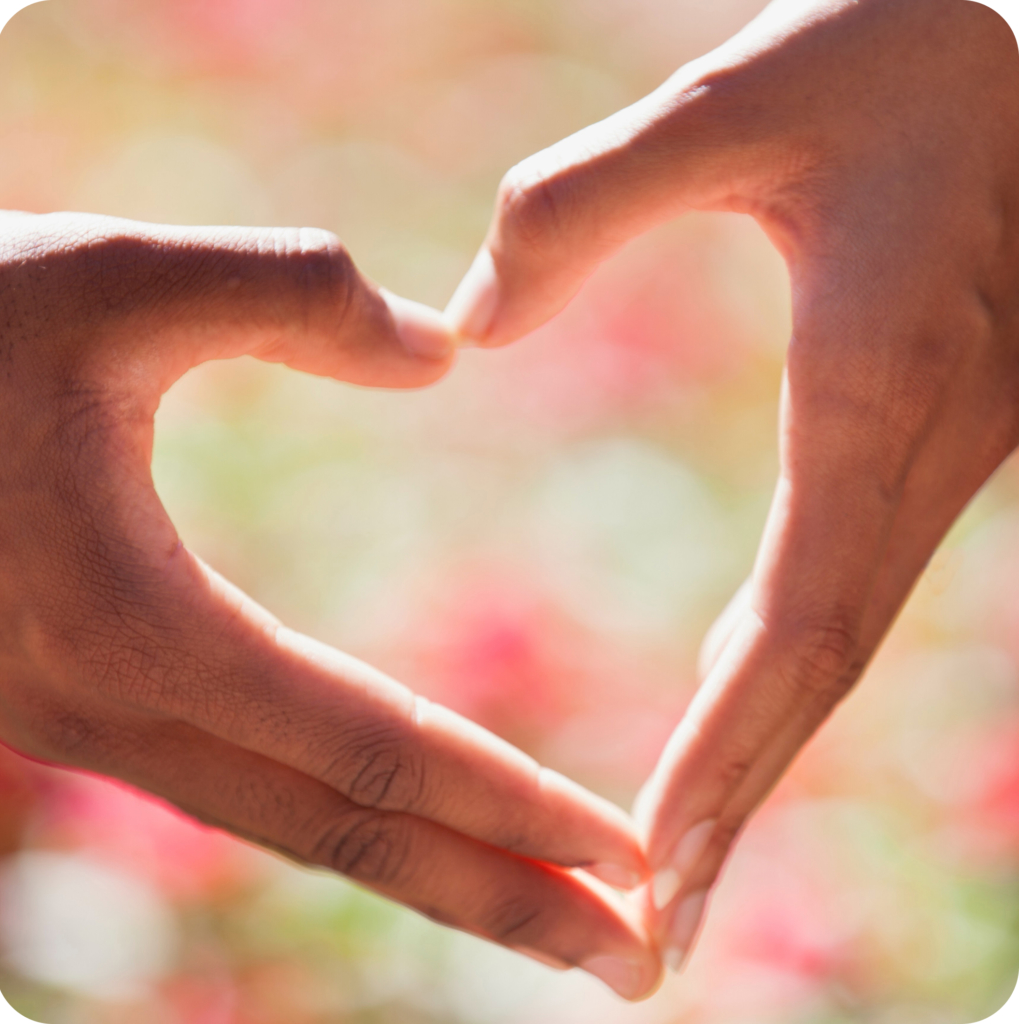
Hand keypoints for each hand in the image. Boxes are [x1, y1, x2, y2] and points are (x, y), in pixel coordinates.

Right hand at [0, 210, 661, 998]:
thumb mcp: (111, 277)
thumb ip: (289, 294)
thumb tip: (443, 348)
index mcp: (140, 629)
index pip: (376, 751)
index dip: (510, 806)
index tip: (623, 859)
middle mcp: (115, 713)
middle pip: (351, 841)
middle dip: (504, 905)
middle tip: (638, 962)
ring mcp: (86, 729)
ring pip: (296, 827)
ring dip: (434, 873)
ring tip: (554, 914)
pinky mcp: (76, 705)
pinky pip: (242, 786)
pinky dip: (345, 816)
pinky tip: (407, 815)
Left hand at [444, 0, 1018, 969]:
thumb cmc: (914, 49)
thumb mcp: (744, 100)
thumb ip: (590, 201)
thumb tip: (466, 326)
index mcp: (877, 387)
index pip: (799, 622)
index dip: (731, 747)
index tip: (655, 858)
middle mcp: (917, 448)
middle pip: (822, 669)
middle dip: (745, 797)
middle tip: (660, 927)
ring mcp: (934, 448)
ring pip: (840, 636)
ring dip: (765, 746)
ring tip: (684, 848)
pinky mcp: (923, 426)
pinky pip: (849, 576)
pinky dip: (787, 660)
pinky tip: (736, 687)